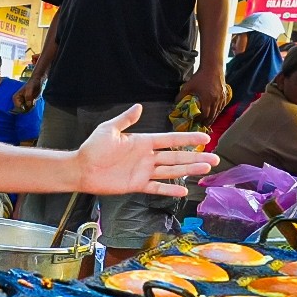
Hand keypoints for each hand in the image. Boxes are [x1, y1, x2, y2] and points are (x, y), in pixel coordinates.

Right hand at [13, 78, 42, 112]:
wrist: (38, 82)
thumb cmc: (32, 84)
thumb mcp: (30, 90)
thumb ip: (28, 97)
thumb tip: (28, 105)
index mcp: (16, 98)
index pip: (18, 107)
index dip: (24, 107)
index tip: (30, 103)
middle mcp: (18, 101)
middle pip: (22, 110)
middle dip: (28, 107)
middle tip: (32, 102)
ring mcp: (22, 103)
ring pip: (26, 110)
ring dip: (31, 107)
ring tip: (33, 101)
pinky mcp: (27, 103)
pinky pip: (29, 109)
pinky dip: (32, 107)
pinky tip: (34, 102)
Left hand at [76, 104, 218, 196]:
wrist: (81, 169)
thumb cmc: (93, 148)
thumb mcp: (109, 129)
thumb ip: (125, 119)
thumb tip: (139, 106)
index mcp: (142, 142)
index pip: (170, 140)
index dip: (187, 139)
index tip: (205, 138)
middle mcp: (147, 157)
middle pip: (176, 156)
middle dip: (196, 157)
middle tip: (215, 158)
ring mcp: (143, 172)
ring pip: (171, 171)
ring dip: (189, 170)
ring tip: (207, 169)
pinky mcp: (137, 185)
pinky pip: (156, 188)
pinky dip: (169, 189)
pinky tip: (184, 190)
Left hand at [177, 67, 227, 123]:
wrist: (213, 68)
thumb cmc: (200, 77)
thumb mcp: (187, 86)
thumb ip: (181, 96)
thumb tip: (175, 104)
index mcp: (207, 100)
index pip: (204, 115)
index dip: (200, 120)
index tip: (195, 122)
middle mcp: (216, 101)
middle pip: (212, 116)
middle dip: (207, 122)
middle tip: (202, 126)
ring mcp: (222, 98)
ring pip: (218, 112)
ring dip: (213, 118)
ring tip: (207, 122)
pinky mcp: (225, 95)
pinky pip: (222, 107)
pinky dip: (218, 111)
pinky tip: (215, 113)